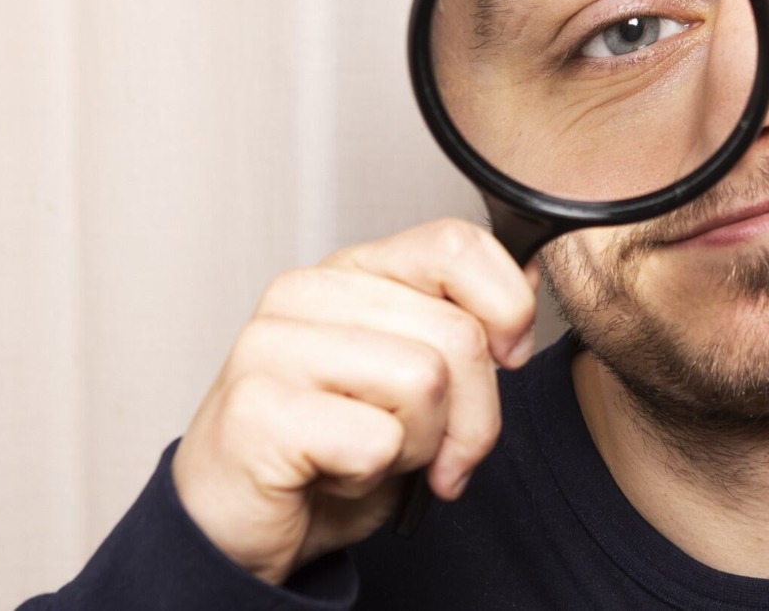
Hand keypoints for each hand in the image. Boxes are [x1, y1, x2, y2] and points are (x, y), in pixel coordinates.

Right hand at [171, 219, 539, 585]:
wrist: (240, 524)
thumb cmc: (330, 450)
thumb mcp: (418, 379)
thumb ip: (464, 322)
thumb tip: (528, 275)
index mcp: (352, 270)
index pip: (456, 244)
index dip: (508, 306)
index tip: (507, 357)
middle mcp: (306, 291)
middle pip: (457, 334)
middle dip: (473, 415)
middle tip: (434, 451)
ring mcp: (272, 344)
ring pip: (424, 382)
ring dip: (420, 445)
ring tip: (371, 454)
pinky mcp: (256, 408)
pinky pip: (376, 441)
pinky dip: (372, 476)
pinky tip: (331, 473)